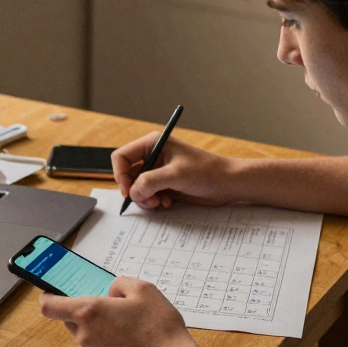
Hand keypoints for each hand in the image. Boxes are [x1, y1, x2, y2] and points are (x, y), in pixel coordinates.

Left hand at [39, 277, 210, 346]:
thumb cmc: (159, 329)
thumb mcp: (144, 290)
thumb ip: (120, 284)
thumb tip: (112, 293)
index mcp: (89, 312)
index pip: (50, 306)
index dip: (47, 297)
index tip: (50, 291)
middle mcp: (85, 335)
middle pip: (69, 319)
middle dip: (82, 310)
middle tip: (105, 304)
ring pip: (86, 334)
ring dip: (98, 327)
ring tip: (127, 324)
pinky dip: (108, 343)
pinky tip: (131, 342)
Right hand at [111, 134, 238, 209]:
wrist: (226, 184)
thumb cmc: (206, 172)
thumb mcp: (176, 175)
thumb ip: (150, 182)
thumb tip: (133, 192)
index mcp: (153, 143)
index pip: (122, 157)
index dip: (121, 175)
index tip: (129, 191)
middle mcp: (153, 156)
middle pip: (127, 174)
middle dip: (135, 190)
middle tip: (148, 200)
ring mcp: (158, 171)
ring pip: (136, 187)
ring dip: (145, 198)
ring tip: (159, 202)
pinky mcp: (164, 184)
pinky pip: (148, 194)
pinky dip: (153, 201)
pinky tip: (168, 202)